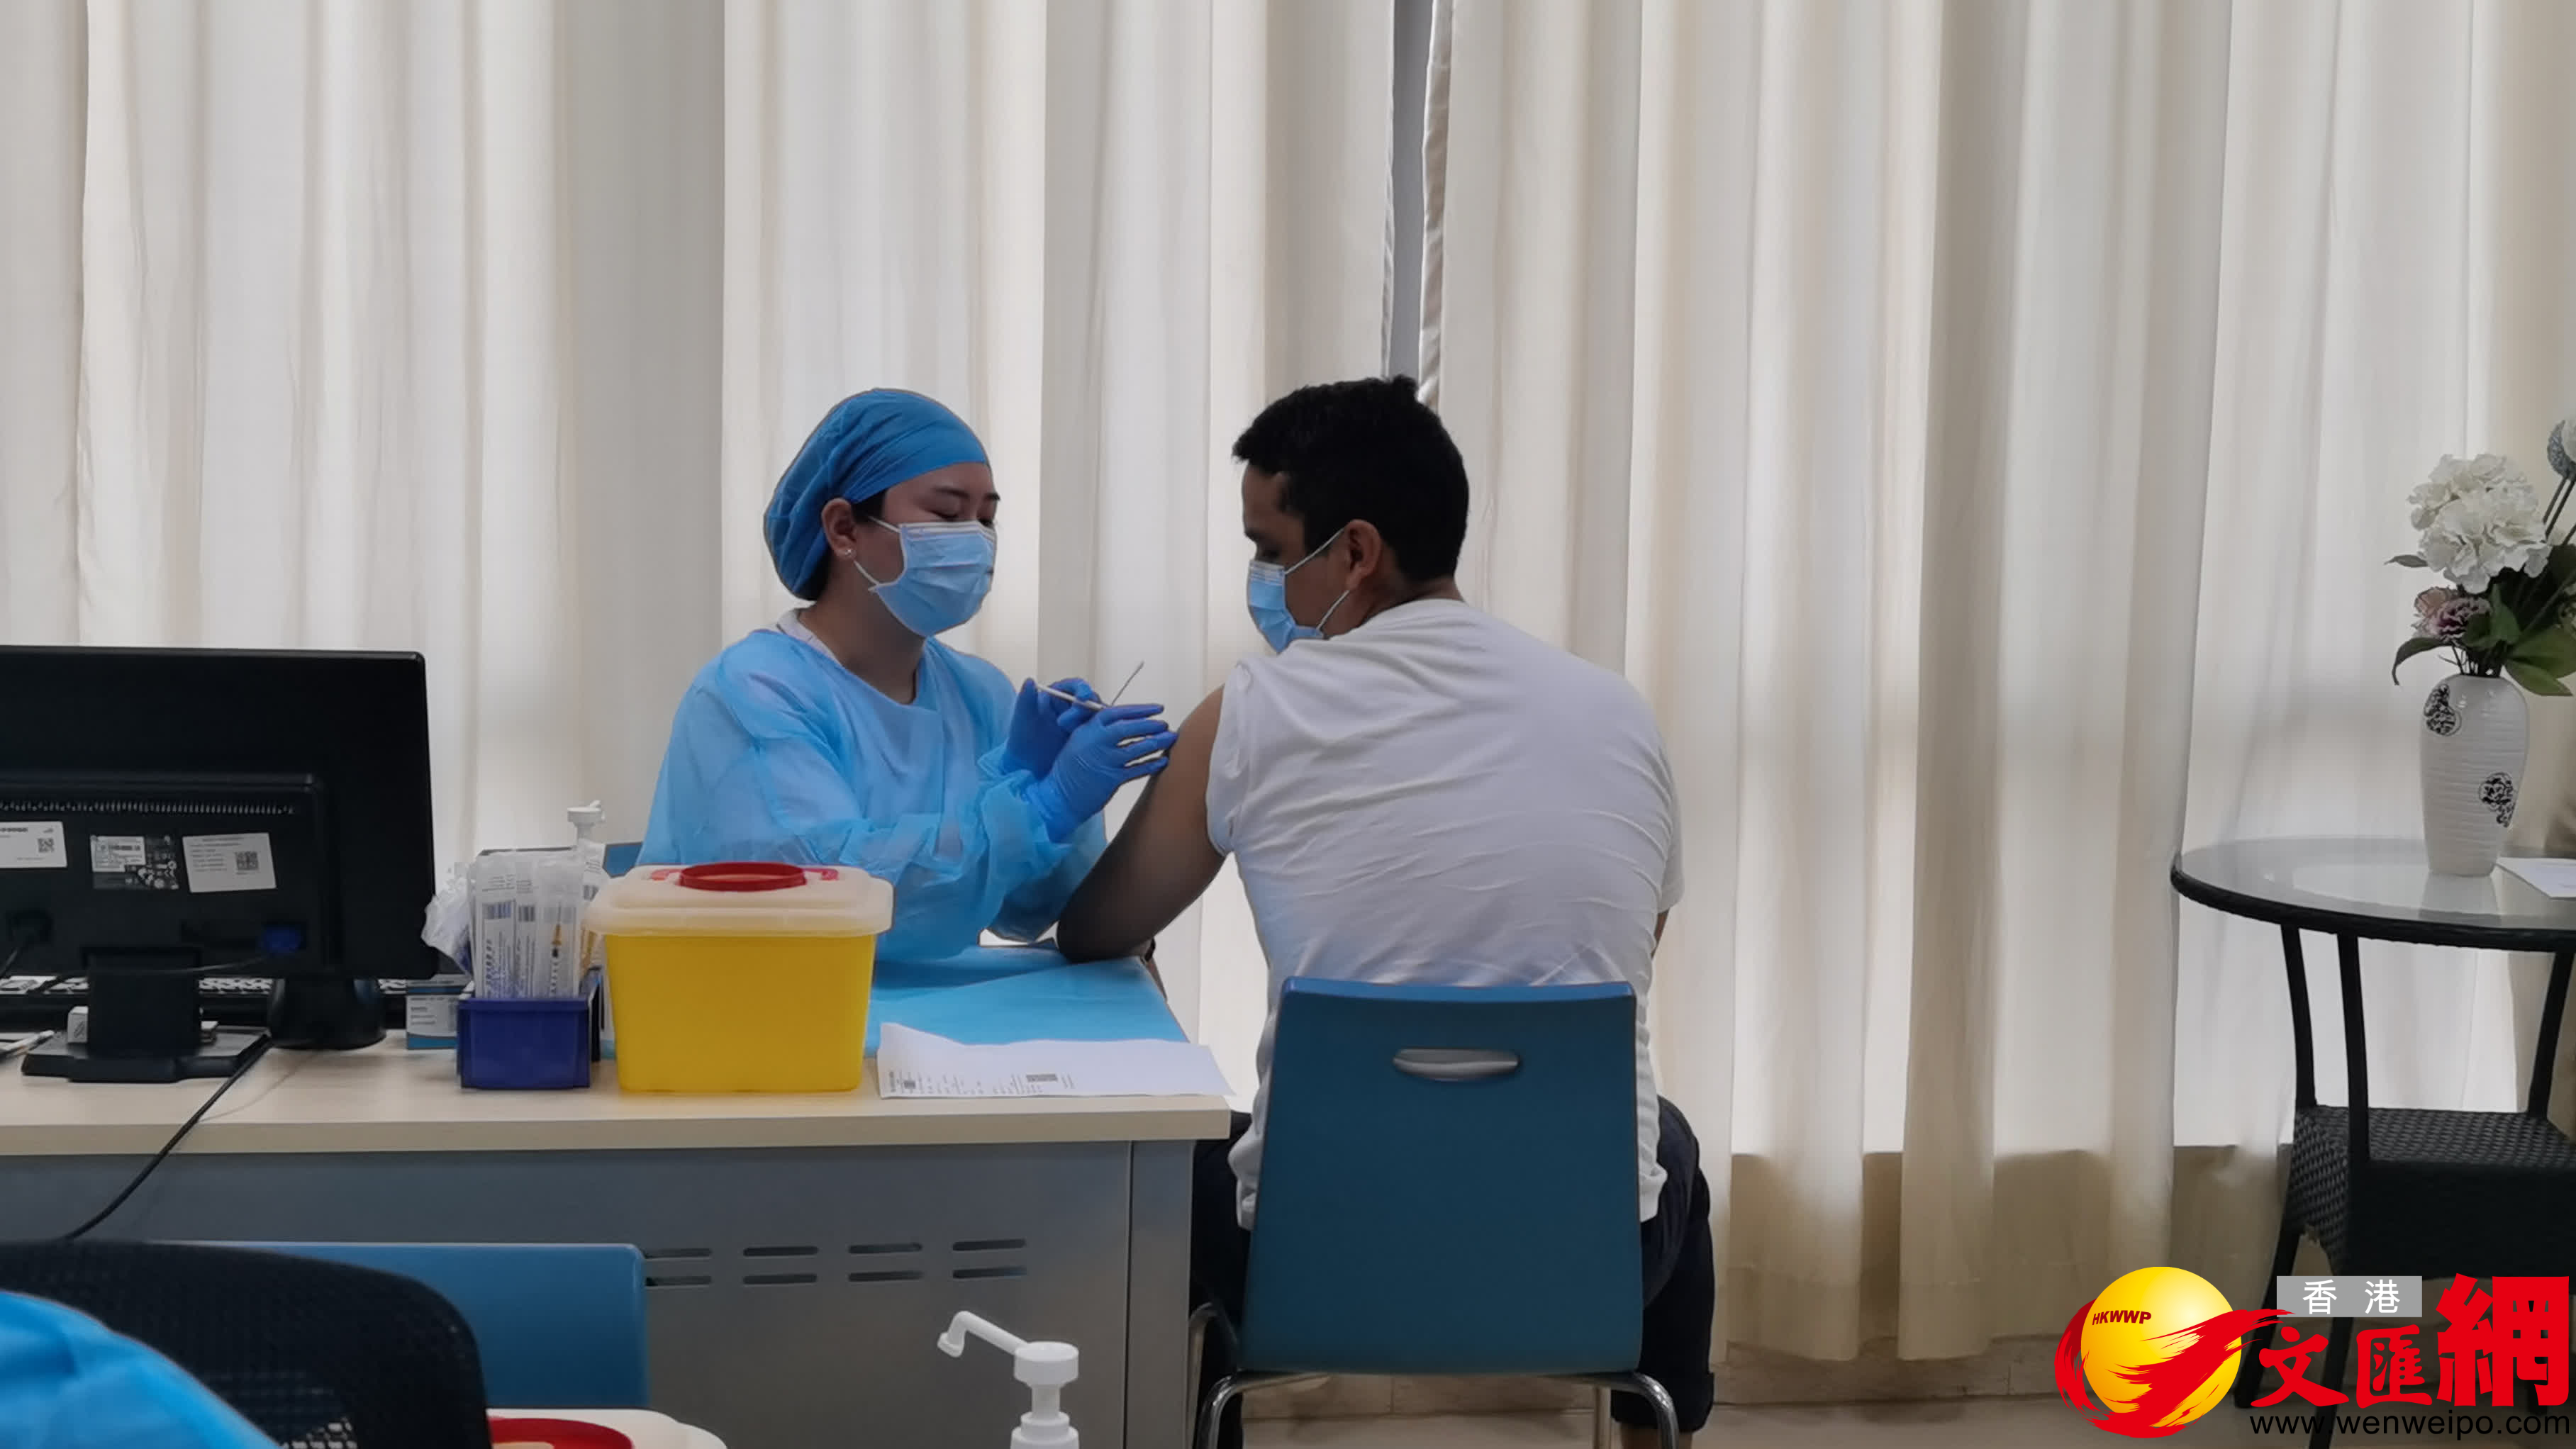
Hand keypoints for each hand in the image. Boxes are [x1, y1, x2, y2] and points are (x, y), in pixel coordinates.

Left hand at [1003, 677, 1095, 776]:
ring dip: (1097, 721)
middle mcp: (1070, 708)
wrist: (1028, 769)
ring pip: (1097, 716)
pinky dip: (1101, 734)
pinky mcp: (1088, 738)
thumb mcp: (1022, 721)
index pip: (1074, 687)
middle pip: (1089, 700)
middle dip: (1088, 708)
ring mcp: (1080, 723)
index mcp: (1056, 698)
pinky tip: (1095, 742)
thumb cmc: (1022, 743)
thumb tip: (1029, 680)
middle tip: (1075, 722)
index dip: (1081, 689)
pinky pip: (1100, 732)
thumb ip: (1025, 700)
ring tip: (1085, 734)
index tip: (1083, 697)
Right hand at [1027, 703, 1175, 838]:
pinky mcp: (1111, 780)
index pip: (1116, 712)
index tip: (1155, 708)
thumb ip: (1095, 730)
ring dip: (1156, 742)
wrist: (1058, 796)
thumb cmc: (1067, 770)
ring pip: (1137, 748)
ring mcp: (1105, 761)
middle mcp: (1096, 743)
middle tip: (1164, 724)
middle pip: (1129, 728)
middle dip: (1150, 724)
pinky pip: (1137, 770)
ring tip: (1170, 738)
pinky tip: (1162, 761)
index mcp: (1087, 731)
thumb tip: (1120, 722)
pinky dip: (1151, 764)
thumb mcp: (1077, 742)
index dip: (1139, 709)